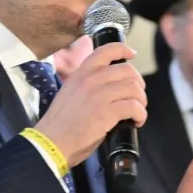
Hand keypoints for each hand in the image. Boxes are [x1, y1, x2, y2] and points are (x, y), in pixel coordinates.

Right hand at [35, 41, 146, 167]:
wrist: (52, 142)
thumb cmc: (60, 124)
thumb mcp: (70, 93)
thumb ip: (86, 84)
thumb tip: (108, 86)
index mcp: (81, 73)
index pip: (106, 50)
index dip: (123, 49)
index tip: (132, 54)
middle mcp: (91, 80)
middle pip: (127, 70)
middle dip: (138, 83)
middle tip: (138, 96)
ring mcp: (99, 95)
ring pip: (133, 87)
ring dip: (141, 100)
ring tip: (138, 111)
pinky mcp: (107, 112)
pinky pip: (134, 107)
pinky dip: (141, 114)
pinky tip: (137, 121)